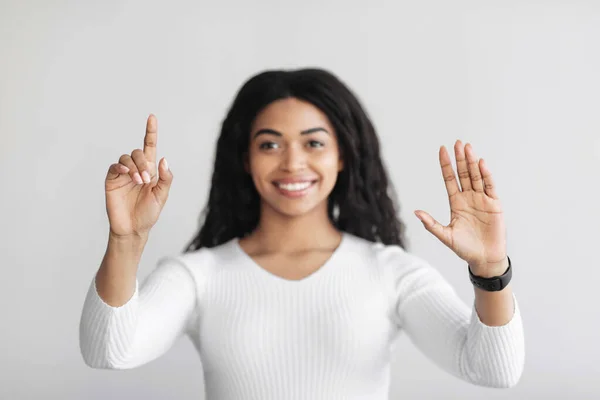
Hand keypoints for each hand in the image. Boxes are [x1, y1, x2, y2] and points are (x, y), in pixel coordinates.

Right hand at [105, 114, 172, 237]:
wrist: (133, 228)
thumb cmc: (149, 213)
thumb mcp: (162, 195)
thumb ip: (165, 178)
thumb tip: (164, 159)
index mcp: (150, 171)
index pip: (150, 147)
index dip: (151, 132)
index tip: (152, 117)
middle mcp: (136, 169)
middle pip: (137, 152)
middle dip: (143, 163)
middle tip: (145, 180)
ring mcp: (123, 174)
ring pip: (126, 157)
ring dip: (134, 166)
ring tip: (138, 181)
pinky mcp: (112, 180)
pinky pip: (114, 166)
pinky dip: (120, 166)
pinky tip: (125, 173)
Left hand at [414, 140, 507, 276]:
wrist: (484, 258)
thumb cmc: (464, 248)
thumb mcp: (445, 235)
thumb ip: (431, 224)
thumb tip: (416, 212)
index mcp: (456, 202)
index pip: (450, 179)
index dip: (446, 165)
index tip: (442, 150)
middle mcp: (468, 198)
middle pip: (463, 174)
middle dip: (459, 159)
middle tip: (457, 143)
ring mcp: (482, 200)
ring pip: (476, 177)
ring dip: (472, 162)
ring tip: (467, 148)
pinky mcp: (494, 205)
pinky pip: (490, 187)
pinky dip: (486, 175)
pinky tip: (481, 164)